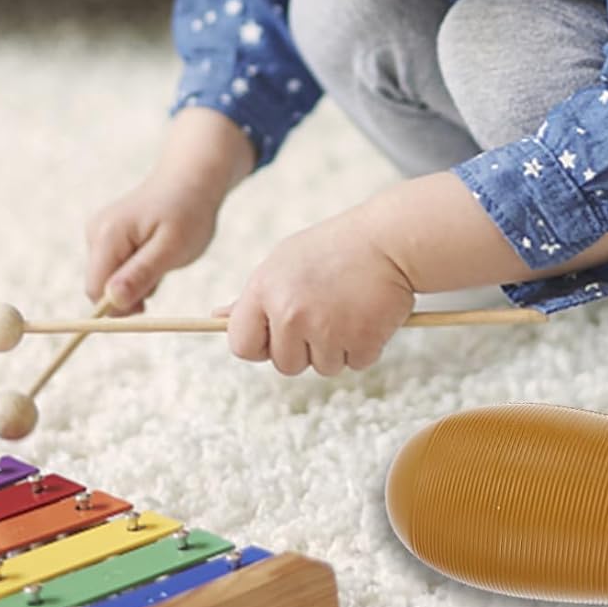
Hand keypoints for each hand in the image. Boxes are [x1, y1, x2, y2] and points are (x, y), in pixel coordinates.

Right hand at [84, 177, 218, 314]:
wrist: (191, 179)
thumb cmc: (187, 212)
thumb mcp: (171, 248)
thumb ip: (140, 275)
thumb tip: (111, 301)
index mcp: (107, 235)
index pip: (95, 290)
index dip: (118, 307)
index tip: (148, 306)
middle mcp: (96, 233)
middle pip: (100, 286)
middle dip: (130, 292)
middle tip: (161, 274)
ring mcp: (100, 233)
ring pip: (110, 280)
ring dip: (137, 281)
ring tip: (161, 258)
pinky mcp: (108, 237)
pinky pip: (117, 268)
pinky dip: (137, 270)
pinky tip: (155, 252)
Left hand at [221, 212, 414, 375]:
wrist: (389, 238)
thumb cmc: (334, 249)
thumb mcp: (285, 262)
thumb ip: (255, 295)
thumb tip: (218, 316)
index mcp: (264, 289)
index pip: (240, 344)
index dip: (260, 345)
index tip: (277, 334)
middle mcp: (289, 312)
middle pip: (284, 364)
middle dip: (305, 348)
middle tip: (326, 311)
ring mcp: (326, 328)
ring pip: (323, 367)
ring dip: (338, 346)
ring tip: (349, 306)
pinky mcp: (361, 340)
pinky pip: (356, 363)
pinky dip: (366, 345)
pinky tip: (369, 312)